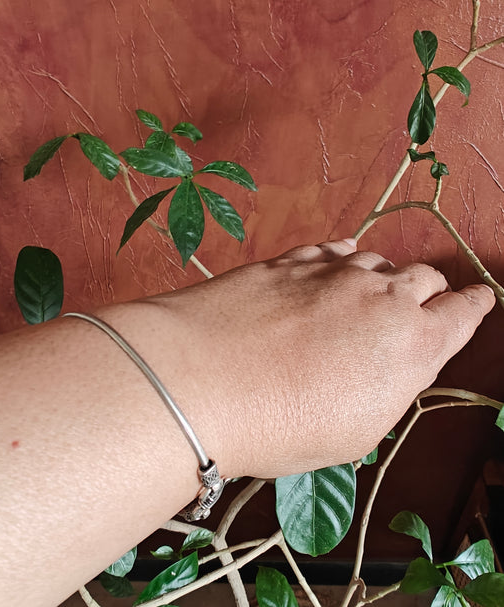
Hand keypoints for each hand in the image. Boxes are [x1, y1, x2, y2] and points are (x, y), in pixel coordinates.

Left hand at [139, 239, 494, 477]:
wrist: (203, 380)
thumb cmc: (282, 423)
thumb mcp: (358, 430)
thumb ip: (391, 385)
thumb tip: (395, 361)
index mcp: (413, 343)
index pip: (462, 311)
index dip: (472, 305)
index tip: (476, 300)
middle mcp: (382, 296)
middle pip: (424, 277)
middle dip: (427, 291)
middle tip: (417, 306)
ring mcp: (335, 271)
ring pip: (377, 261)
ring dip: (381, 277)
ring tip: (369, 294)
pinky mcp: (292, 259)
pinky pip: (333, 249)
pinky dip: (343, 259)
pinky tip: (336, 265)